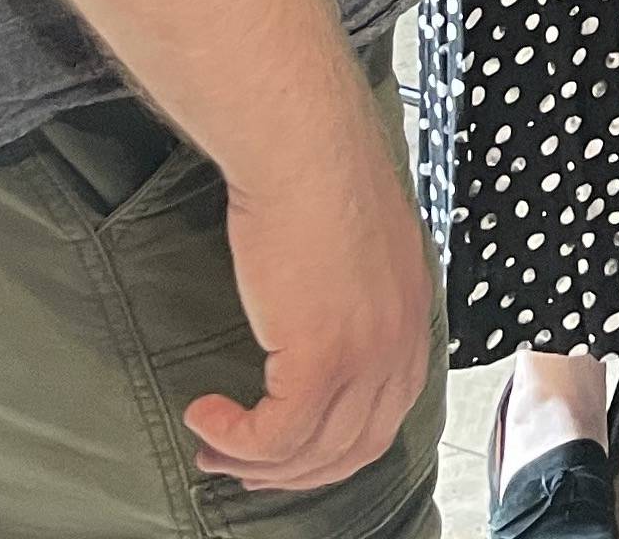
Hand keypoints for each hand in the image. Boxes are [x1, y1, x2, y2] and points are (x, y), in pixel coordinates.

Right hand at [180, 96, 436, 492]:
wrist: (306, 147)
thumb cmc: (321, 175)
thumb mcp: (358, 243)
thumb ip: (355, 291)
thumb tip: (318, 321)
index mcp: (414, 315)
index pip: (387, 414)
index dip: (333, 446)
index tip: (285, 448)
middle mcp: (402, 342)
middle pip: (356, 447)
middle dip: (294, 471)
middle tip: (240, 464)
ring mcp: (368, 354)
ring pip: (314, 452)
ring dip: (255, 462)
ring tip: (212, 446)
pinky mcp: (323, 358)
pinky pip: (277, 436)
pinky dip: (235, 441)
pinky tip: (204, 414)